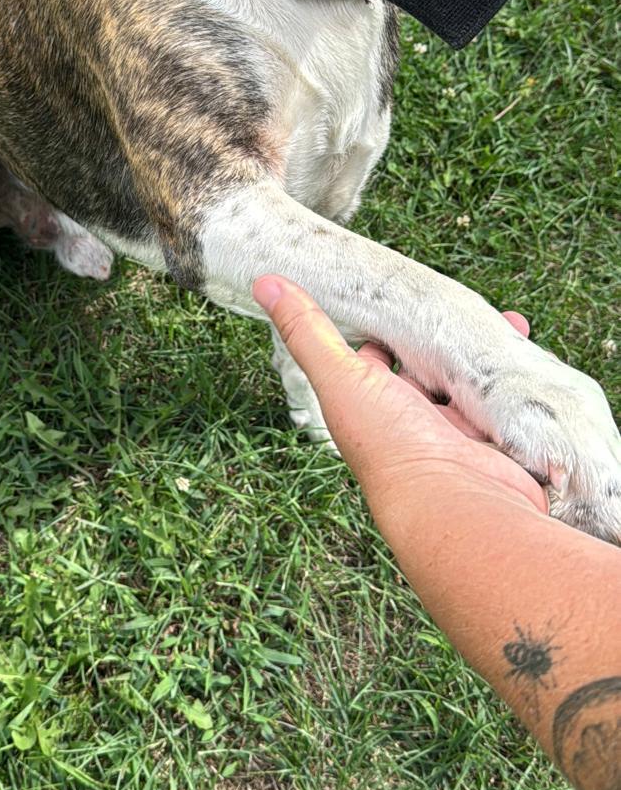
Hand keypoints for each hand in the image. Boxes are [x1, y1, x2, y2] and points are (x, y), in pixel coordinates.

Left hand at [253, 275, 549, 521]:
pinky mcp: (499, 437)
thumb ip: (308, 332)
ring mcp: (459, 431)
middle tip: (464, 305)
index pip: (377, 355)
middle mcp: (413, 419)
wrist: (461, 507)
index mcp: (372, 403)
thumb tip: (264, 282)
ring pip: (473, 378)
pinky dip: (519, 374)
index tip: (402, 293)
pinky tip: (525, 348)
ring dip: (486, 351)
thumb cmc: (392, 449)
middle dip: (446, 335)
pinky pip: (510, 397)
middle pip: (431, 365)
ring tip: (504, 322)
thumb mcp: (342, 378)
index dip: (387, 326)